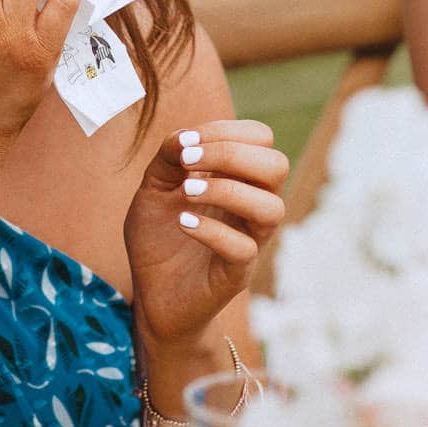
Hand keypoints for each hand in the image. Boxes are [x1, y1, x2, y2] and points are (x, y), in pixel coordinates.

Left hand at [124, 120, 288, 345]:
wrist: (151, 295)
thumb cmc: (158, 239)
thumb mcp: (153, 188)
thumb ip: (168, 157)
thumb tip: (186, 136)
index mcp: (240, 180)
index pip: (261, 139)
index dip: (225, 131)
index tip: (185, 144)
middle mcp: (252, 207)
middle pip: (276, 166)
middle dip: (231, 154)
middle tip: (188, 163)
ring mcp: (250, 241)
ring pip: (271, 208)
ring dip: (226, 191)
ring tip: (186, 194)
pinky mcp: (237, 274)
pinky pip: (244, 249)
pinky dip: (212, 230)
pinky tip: (182, 223)